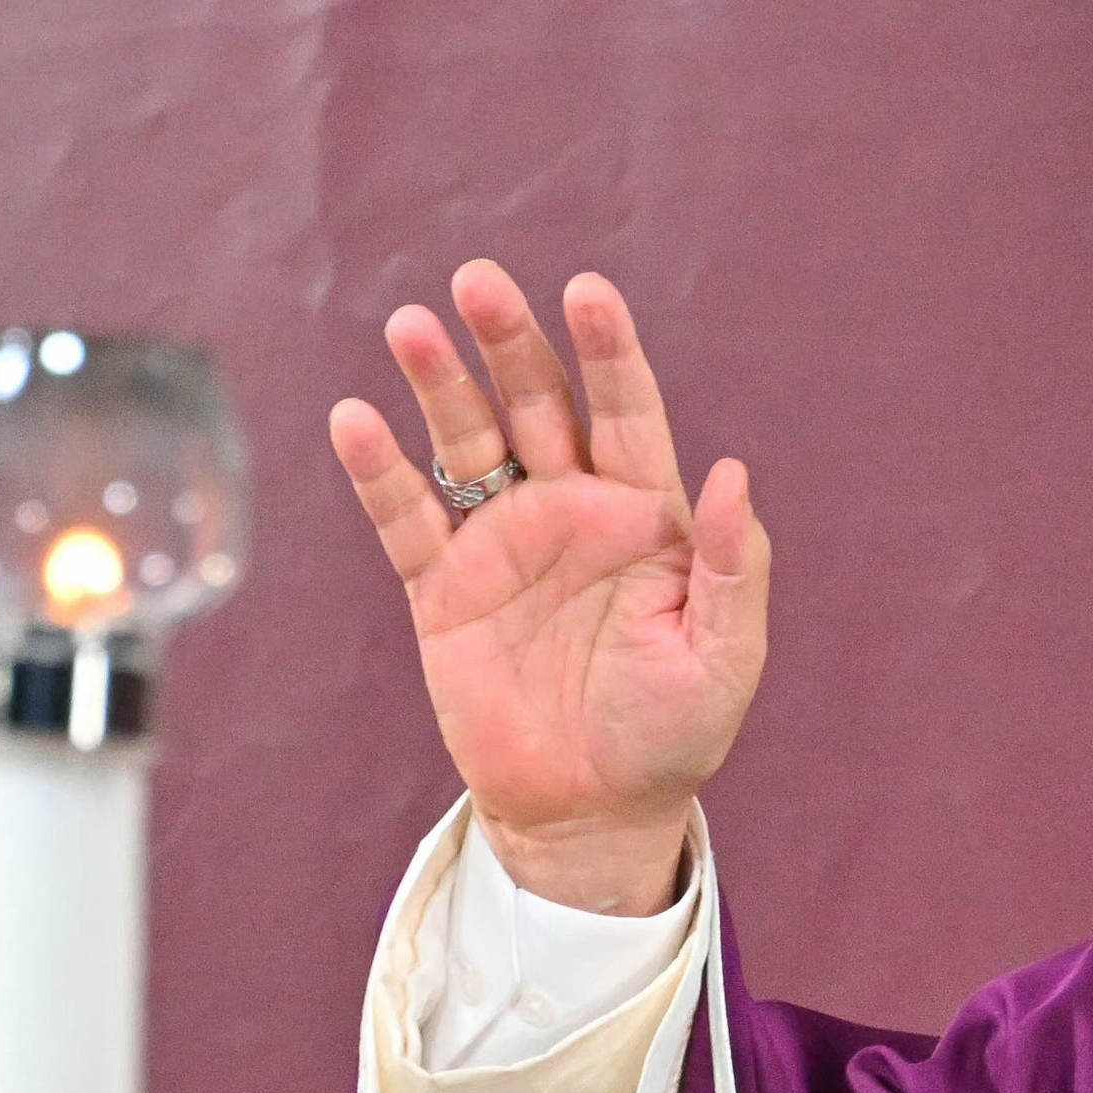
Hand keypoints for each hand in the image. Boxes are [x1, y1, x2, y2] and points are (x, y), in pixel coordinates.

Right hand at [328, 265, 768, 912]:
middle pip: (536, 403)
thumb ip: (734, 564)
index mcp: (646, 514)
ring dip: (439, 383)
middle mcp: (571, 511)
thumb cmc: (674, 731)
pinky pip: (408, 519)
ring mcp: (503, 544)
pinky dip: (379, 471)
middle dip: (510, 341)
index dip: (609, 351)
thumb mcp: (724, 654)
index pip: (627, 411)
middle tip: (479, 280)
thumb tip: (736, 472)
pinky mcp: (445, 590)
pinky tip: (356, 420)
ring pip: (466, 442)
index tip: (588, 291)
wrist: (595, 811)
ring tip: (411, 324)